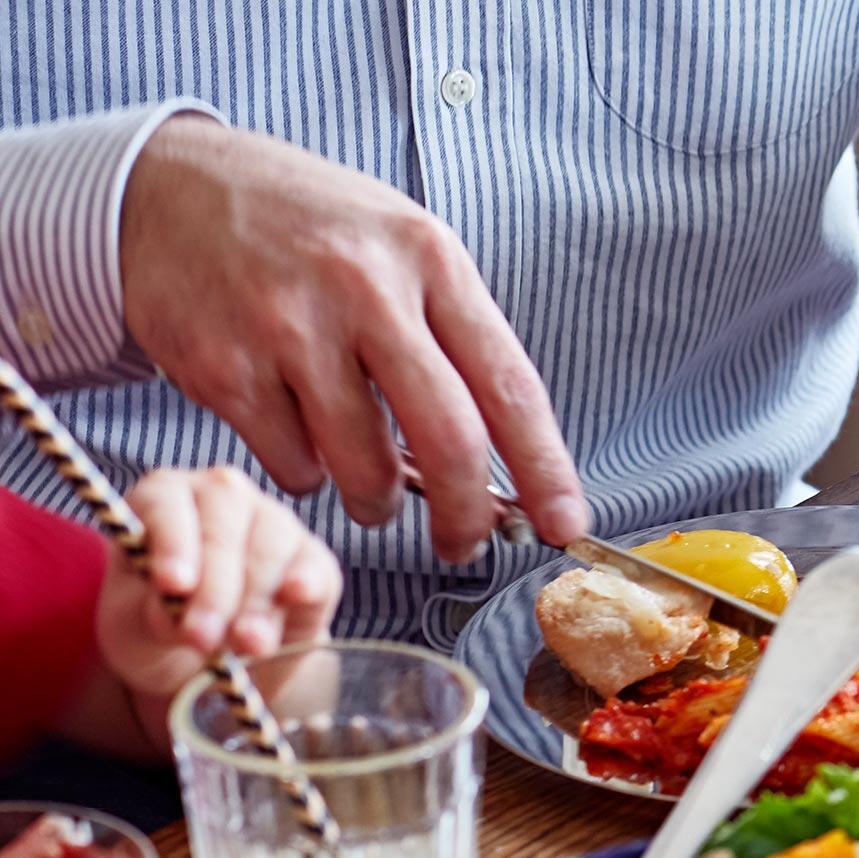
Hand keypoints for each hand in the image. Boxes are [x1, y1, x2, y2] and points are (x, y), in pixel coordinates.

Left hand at [95, 467, 341, 700]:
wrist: (207, 653)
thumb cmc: (156, 625)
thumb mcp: (130, 625)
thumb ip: (145, 610)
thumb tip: (175, 609)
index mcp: (163, 498)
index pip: (165, 506)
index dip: (172, 544)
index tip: (172, 584)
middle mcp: (222, 497)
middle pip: (223, 530)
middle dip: (214, 589)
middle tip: (202, 637)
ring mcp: (274, 522)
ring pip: (270, 549)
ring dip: (255, 600)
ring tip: (243, 644)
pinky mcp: (313, 559)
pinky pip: (314, 567)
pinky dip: (306, 581)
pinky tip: (295, 595)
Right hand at [120, 115, 588, 562]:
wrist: (168, 186)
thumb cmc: (308, 228)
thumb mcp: (400, 246)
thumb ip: (452, 338)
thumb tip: (503, 458)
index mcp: (429, 260)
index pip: (511, 385)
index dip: (545, 469)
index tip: (563, 523)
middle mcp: (364, 289)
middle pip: (448, 440)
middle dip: (466, 514)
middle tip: (464, 542)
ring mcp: (289, 328)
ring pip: (364, 468)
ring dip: (376, 501)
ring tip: (370, 487)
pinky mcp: (225, 366)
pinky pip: (293, 465)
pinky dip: (307, 472)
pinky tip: (298, 433)